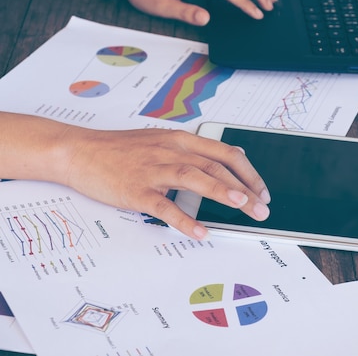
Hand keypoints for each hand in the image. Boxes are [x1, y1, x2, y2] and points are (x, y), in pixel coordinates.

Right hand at [61, 126, 270, 239]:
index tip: (261, 190)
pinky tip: (199, 231)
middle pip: (215, 167)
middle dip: (243, 188)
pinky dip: (183, 219)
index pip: (224, 153)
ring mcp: (152, 169)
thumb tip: (230, 156)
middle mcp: (170, 151)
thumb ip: (194, 149)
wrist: (80, 151)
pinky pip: (163, 205)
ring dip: (220, 191)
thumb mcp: (162, 140)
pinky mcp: (135, 190)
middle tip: (261, 208)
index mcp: (180, 140)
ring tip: (241, 206)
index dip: (247, 172)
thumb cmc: (122, 150)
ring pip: (193, 177)